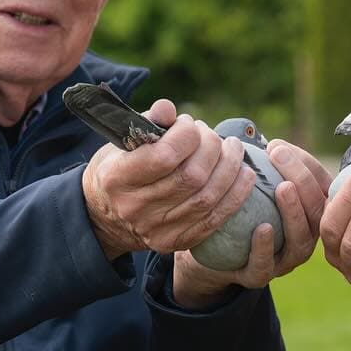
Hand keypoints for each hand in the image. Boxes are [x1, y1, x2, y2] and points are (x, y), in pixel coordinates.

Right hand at [82, 99, 254, 258]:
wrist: (106, 216)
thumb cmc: (119, 166)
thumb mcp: (122, 139)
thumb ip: (148, 121)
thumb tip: (169, 108)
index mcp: (117, 177)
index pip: (164, 156)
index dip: (186, 135)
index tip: (188, 124)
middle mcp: (135, 207)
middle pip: (191, 177)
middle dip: (212, 149)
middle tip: (211, 136)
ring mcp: (156, 229)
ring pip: (206, 198)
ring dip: (229, 169)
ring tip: (234, 149)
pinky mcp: (174, 242)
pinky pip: (214, 220)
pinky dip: (236, 196)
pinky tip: (244, 175)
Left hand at [172, 140, 332, 307]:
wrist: (208, 248)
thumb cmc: (236, 204)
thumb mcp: (248, 181)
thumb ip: (257, 161)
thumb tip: (254, 131)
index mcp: (309, 210)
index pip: (321, 184)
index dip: (306, 164)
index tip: (279, 146)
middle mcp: (305, 236)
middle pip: (318, 209)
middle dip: (303, 179)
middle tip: (280, 155)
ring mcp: (285, 260)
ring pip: (301, 240)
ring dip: (295, 212)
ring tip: (283, 187)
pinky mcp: (259, 276)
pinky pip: (266, 265)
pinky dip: (264, 247)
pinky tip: (261, 227)